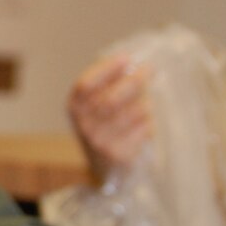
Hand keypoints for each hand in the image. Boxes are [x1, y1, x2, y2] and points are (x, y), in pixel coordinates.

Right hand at [67, 54, 152, 179]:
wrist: (107, 168)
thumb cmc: (105, 126)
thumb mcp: (96, 105)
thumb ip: (108, 83)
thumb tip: (134, 62)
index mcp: (74, 107)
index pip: (85, 85)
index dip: (106, 69)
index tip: (127, 58)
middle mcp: (83, 125)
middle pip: (110, 99)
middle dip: (134, 81)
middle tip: (150, 70)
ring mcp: (100, 142)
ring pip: (133, 113)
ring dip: (145, 103)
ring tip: (147, 102)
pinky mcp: (119, 154)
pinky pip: (144, 129)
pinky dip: (150, 122)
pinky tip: (146, 123)